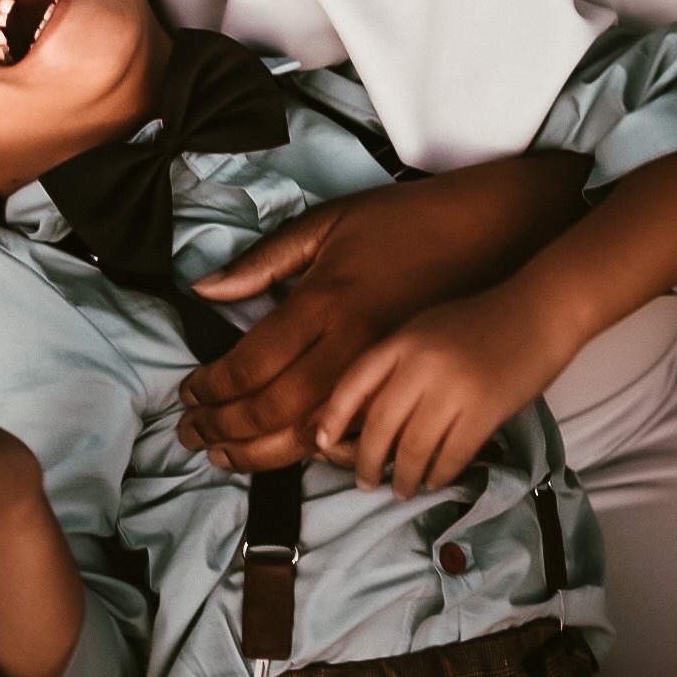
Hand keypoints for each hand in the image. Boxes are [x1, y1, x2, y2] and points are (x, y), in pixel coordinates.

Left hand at [177, 154, 587, 471]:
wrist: (488, 233)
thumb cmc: (403, 221)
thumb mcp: (327, 224)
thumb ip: (263, 262)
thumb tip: (205, 290)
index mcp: (324, 300)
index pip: (252, 363)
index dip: (213, 389)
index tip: (188, 396)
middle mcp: (351, 343)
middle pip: (276, 409)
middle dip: (227, 429)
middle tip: (194, 436)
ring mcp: (385, 373)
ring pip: (314, 436)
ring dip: (262, 452)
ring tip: (227, 455)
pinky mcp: (411, 389)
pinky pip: (358, 438)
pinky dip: (318, 455)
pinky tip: (290, 454)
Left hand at [315, 279, 576, 496]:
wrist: (538, 311)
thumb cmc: (479, 321)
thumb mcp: (426, 330)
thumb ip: (397, 362)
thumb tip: (367, 413)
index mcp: (402, 340)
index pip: (353, 383)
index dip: (333, 416)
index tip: (322, 443)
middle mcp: (421, 364)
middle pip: (380, 425)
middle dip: (367, 461)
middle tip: (365, 482)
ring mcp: (453, 389)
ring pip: (414, 449)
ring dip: (404, 477)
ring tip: (401, 489)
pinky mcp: (485, 412)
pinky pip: (452, 456)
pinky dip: (439, 475)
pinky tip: (434, 480)